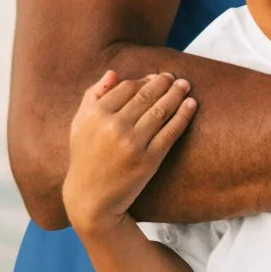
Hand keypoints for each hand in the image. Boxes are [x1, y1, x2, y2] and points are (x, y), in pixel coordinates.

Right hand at [62, 71, 196, 235]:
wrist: (91, 198)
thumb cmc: (85, 157)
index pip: (127, 87)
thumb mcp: (79, 124)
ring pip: (161, 111)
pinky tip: (191, 105)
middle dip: (164, 83)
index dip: (144, 80)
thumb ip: (93, 95)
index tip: (155, 78)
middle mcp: (114, 126)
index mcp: (96, 114)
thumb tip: (114, 73)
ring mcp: (133, 143)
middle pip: (146, 96)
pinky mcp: (149, 160)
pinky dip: (183, 116)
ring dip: (177, 95)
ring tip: (186, 86)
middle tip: (175, 78)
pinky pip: (170, 132)